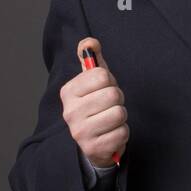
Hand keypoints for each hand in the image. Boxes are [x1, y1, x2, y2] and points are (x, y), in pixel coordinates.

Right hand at [61, 37, 128, 167]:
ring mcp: (80, 132)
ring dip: (121, 116)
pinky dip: (122, 132)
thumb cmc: (95, 105)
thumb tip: (89, 42)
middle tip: (109, 106)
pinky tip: (111, 133)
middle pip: (113, 94)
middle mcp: (70, 112)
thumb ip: (91, 59)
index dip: (109, 81)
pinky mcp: (94, 148)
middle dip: (117, 99)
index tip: (103, 89)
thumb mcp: (92, 81)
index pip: (102, 75)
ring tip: (110, 120)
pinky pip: (123, 132)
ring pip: (119, 113)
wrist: (93, 141)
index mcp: (68, 92)